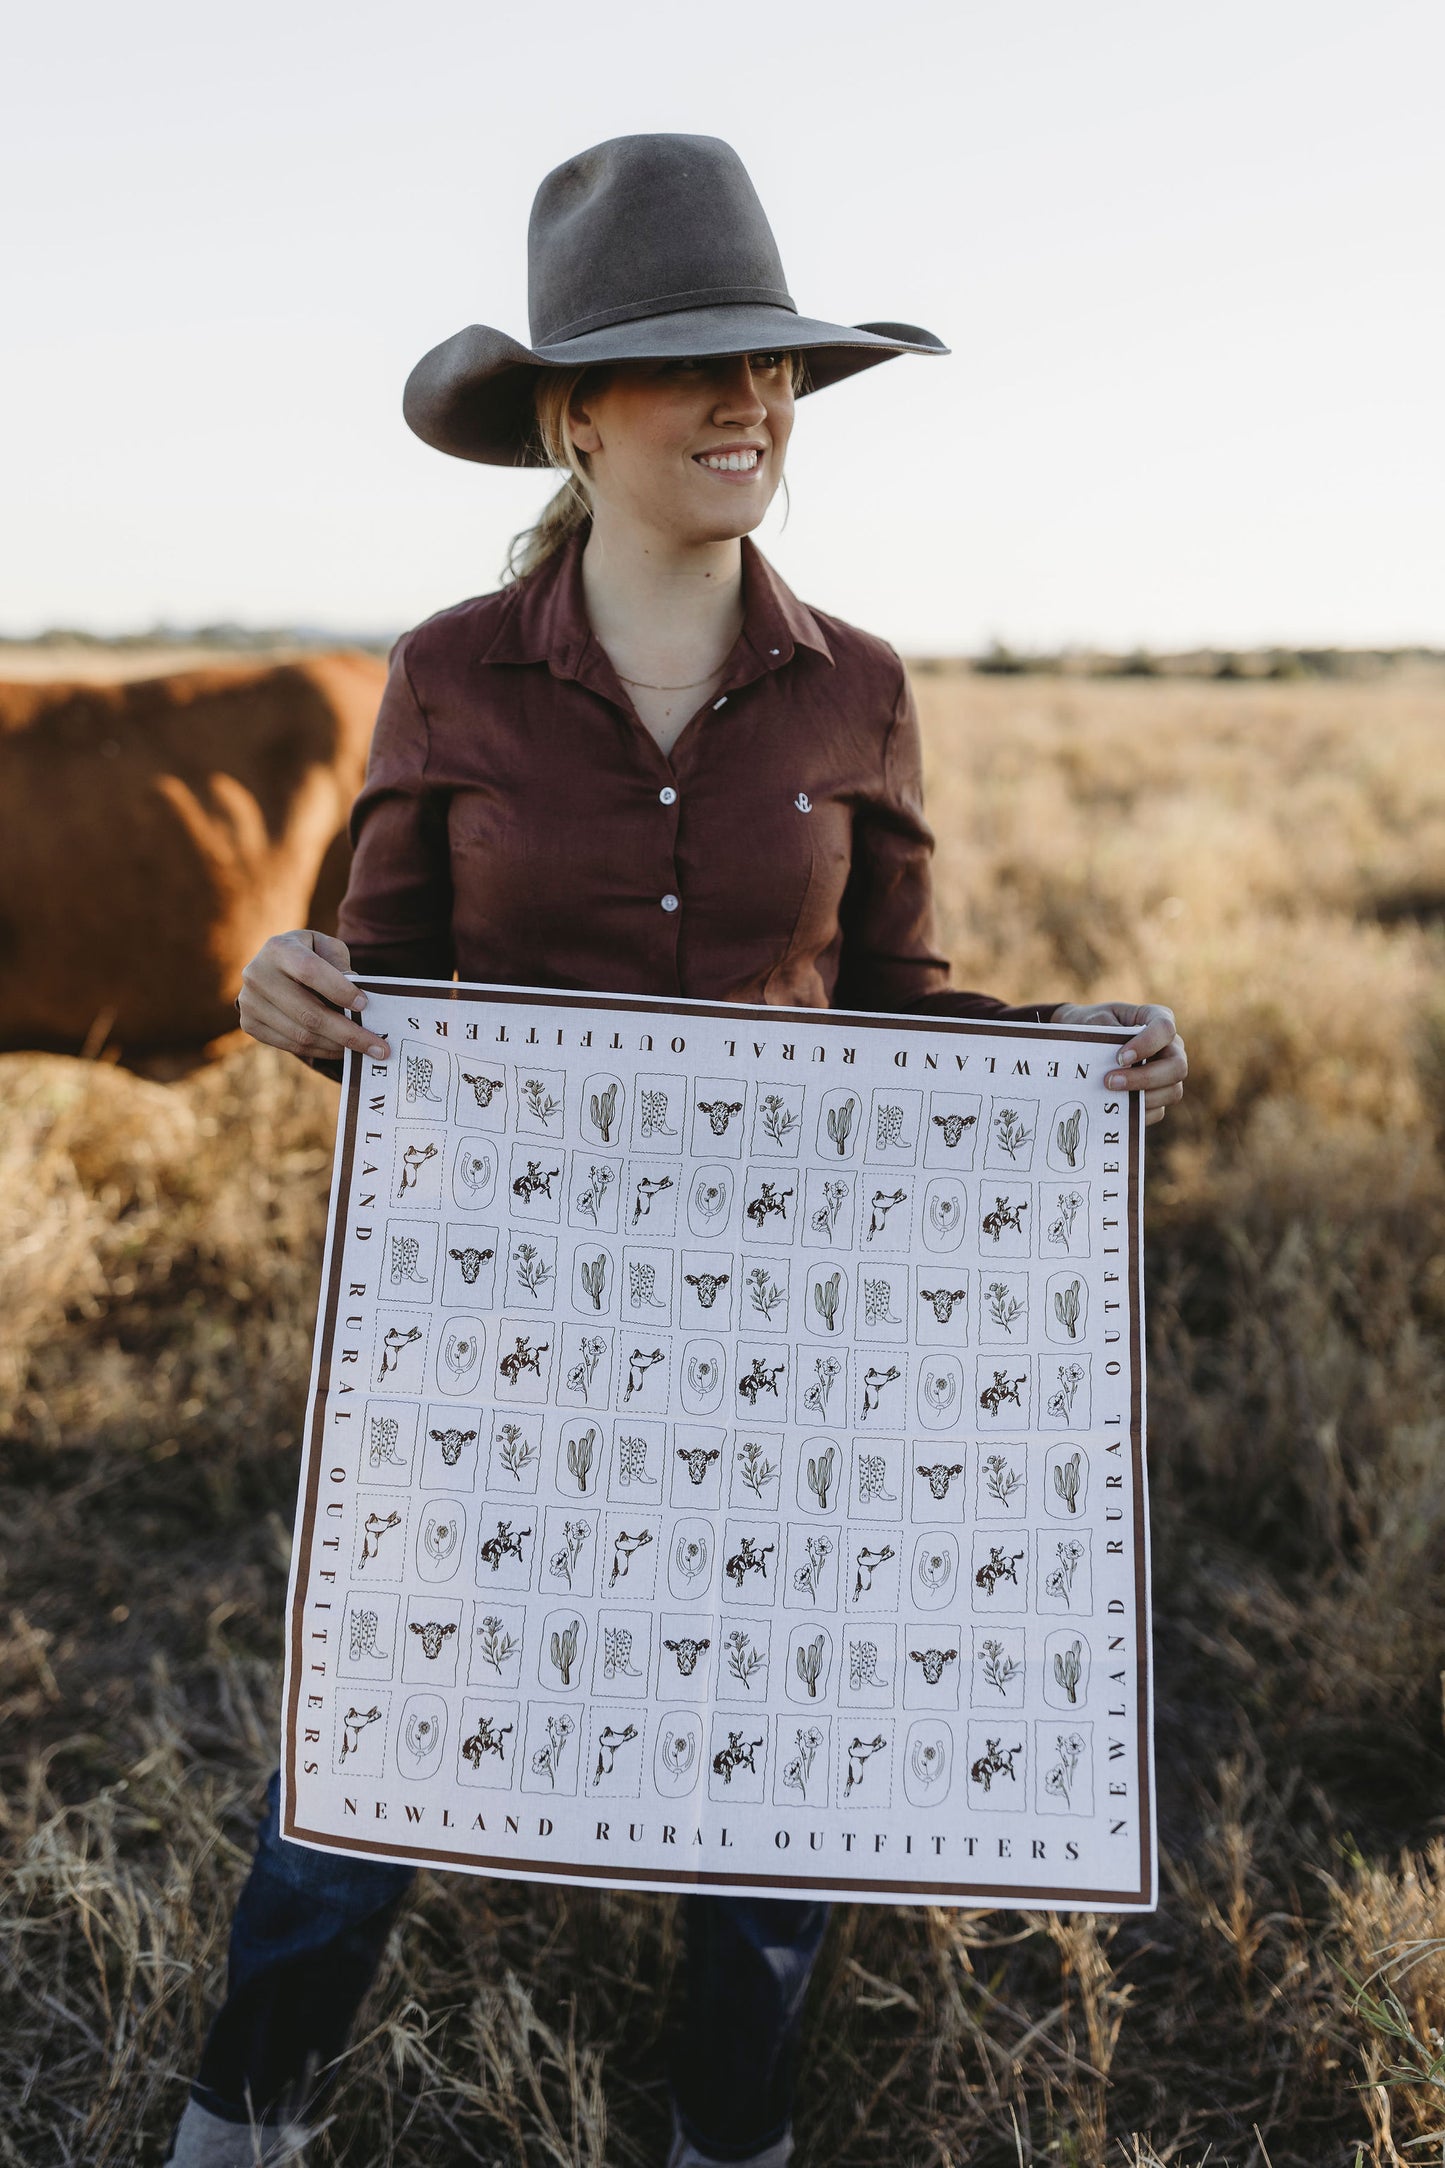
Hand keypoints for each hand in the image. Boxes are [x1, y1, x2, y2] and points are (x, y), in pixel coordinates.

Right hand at [237, 930, 390, 1063]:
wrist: (273, 967)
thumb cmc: (309, 954)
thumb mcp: (327, 948)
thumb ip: (340, 965)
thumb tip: (357, 992)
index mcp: (278, 948)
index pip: (309, 971)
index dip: (338, 989)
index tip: (365, 1005)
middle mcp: (257, 974)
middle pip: (308, 1012)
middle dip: (348, 1033)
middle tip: (380, 1048)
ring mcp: (249, 1002)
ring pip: (301, 1035)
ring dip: (338, 1046)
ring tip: (366, 1051)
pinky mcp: (250, 1024)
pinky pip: (291, 1046)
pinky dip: (321, 1051)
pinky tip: (342, 1050)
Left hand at [1049, 1001, 1185, 1127]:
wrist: (1083, 1042)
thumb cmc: (1093, 1025)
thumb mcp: (1095, 1021)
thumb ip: (1106, 1035)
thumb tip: (1111, 1062)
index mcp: (1157, 1019)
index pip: (1165, 1029)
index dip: (1147, 1044)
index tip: (1120, 1058)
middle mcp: (1170, 1047)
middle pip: (1177, 1067)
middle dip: (1145, 1078)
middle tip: (1110, 1081)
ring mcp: (1167, 1074)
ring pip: (1172, 1092)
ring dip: (1142, 1097)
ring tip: (1108, 1093)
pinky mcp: (1158, 1096)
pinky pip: (1158, 1111)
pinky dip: (1137, 1112)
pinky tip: (1115, 1108)